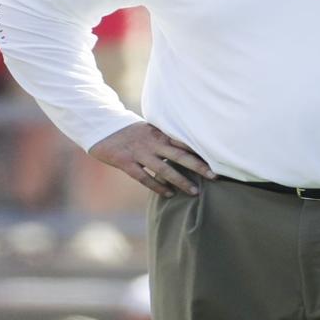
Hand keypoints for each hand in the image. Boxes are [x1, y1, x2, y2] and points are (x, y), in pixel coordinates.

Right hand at [88, 122, 215, 197]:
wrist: (101, 125)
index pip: (184, 142)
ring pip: (163, 169)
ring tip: (195, 191)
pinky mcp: (125, 161)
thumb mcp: (150, 129)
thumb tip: (188, 146)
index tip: (218, 158)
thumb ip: (166, 138)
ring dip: (180, 181)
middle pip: (179, 155)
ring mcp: (138, 153)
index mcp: (159, 134)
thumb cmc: (130, 131)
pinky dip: (156, 186)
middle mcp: (152, 143)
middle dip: (198, 166)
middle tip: (215, 175)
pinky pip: (143, 176)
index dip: (200, 151)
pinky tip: (168, 194)